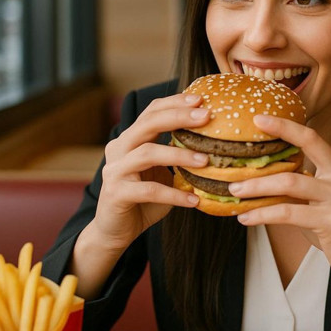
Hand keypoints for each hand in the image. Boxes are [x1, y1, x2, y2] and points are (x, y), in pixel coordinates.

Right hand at [90, 92, 210, 252]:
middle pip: (147, 124)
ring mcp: (115, 170)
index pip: (151, 112)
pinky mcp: (116, 193)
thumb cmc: (144, 200)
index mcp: (130, 139)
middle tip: (206, 116)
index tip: (200, 99)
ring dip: (179, 155)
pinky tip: (193, 199)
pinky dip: (174, 194)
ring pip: (147, 154)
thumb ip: (177, 156)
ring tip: (205, 160)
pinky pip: (149, 190)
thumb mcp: (162, 173)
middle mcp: (119, 149)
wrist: (115, 231)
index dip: (175, 102)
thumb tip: (215, 144)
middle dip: (178, 117)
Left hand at [230, 114, 330, 285]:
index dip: (285, 126)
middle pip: (295, 164)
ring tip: (235, 193)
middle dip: (260, 170)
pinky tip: (247, 218)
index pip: (311, 138)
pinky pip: (289, 213)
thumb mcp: (323, 200)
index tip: (259, 119)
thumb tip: (260, 179)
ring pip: (289, 185)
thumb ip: (301, 186)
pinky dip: (263, 215)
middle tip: (232, 175)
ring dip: (257, 189)